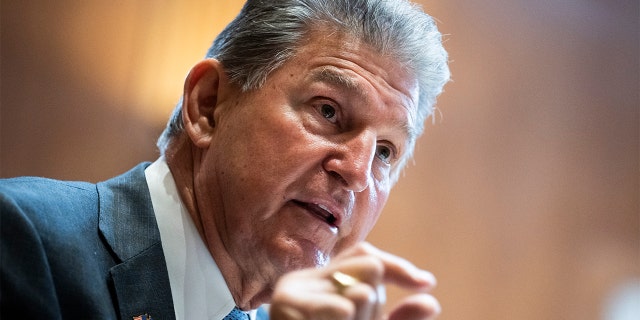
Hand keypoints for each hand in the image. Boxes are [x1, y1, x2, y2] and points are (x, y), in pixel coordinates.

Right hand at [269, 242, 439, 319]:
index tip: (426, 283)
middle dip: (375, 303)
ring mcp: (291, 291)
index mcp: (321, 282)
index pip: (364, 256)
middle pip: (369, 268)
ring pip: (361, 292)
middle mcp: (304, 279)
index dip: (397, 266)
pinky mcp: (284, 305)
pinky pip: (340, 308)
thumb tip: (431, 301)